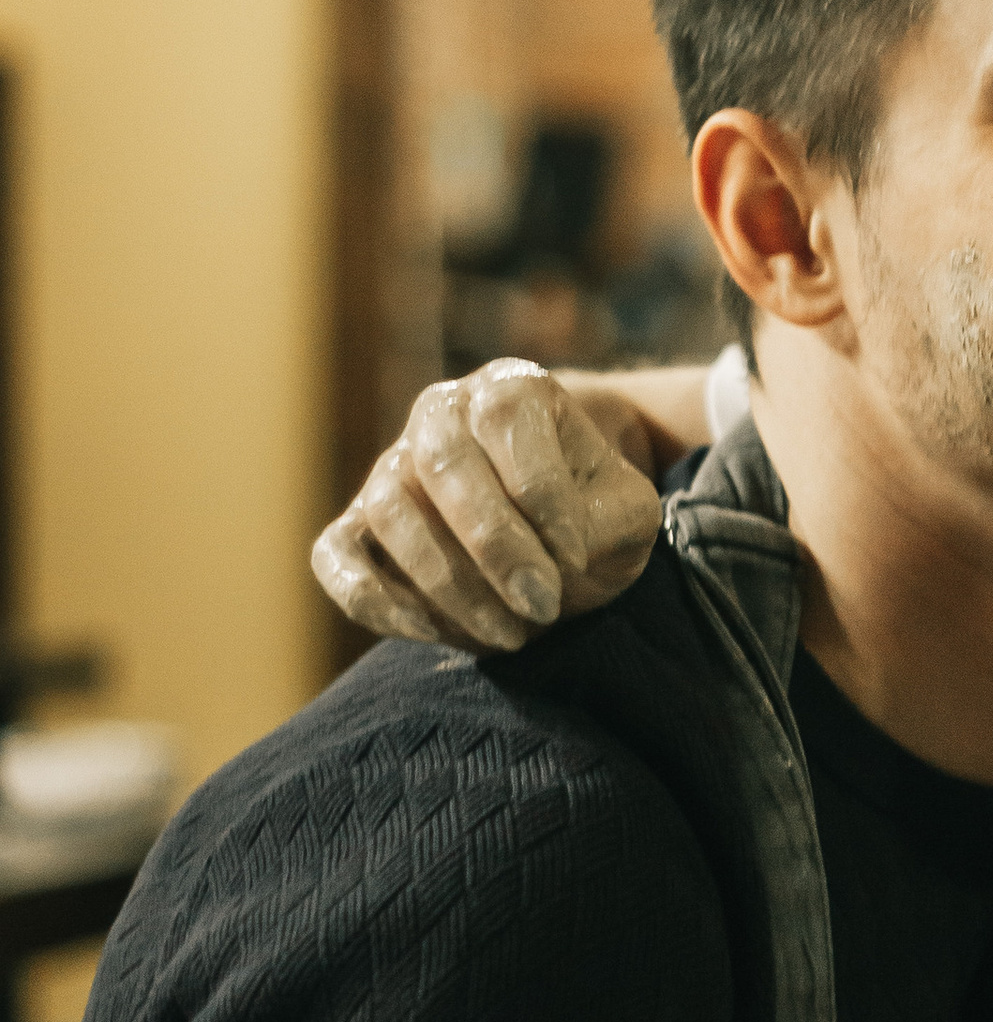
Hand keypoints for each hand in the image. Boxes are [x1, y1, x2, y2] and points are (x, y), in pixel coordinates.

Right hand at [312, 363, 664, 652]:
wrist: (561, 533)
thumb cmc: (595, 514)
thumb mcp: (628, 511)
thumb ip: (605, 521)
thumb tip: (551, 554)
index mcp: (509, 388)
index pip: (507, 419)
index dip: (542, 494)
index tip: (577, 557)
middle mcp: (439, 414)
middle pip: (443, 464)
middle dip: (495, 547)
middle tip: (542, 606)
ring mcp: (390, 468)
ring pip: (392, 512)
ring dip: (448, 583)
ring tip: (512, 633)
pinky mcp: (357, 527)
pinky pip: (335, 556)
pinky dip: (372, 595)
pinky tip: (426, 631)